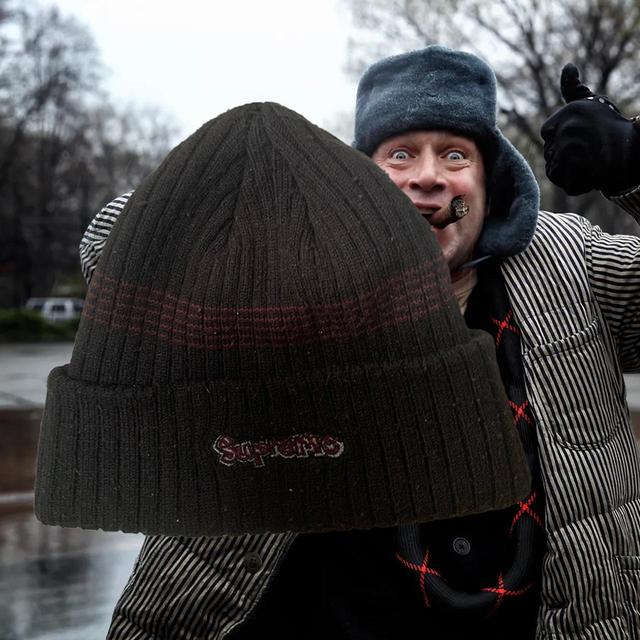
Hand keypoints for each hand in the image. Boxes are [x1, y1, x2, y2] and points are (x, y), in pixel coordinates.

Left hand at [541, 63, 639, 195]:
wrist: (634, 151)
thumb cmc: (611, 127)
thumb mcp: (591, 104)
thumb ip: (573, 90)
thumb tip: (568, 66)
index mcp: (569, 112)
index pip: (547, 132)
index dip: (561, 138)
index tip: (583, 137)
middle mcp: (567, 130)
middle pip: (549, 151)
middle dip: (565, 155)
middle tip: (590, 151)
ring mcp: (569, 152)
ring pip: (553, 168)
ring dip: (569, 170)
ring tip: (590, 162)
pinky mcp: (574, 173)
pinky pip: (561, 181)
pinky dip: (574, 183)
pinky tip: (591, 175)